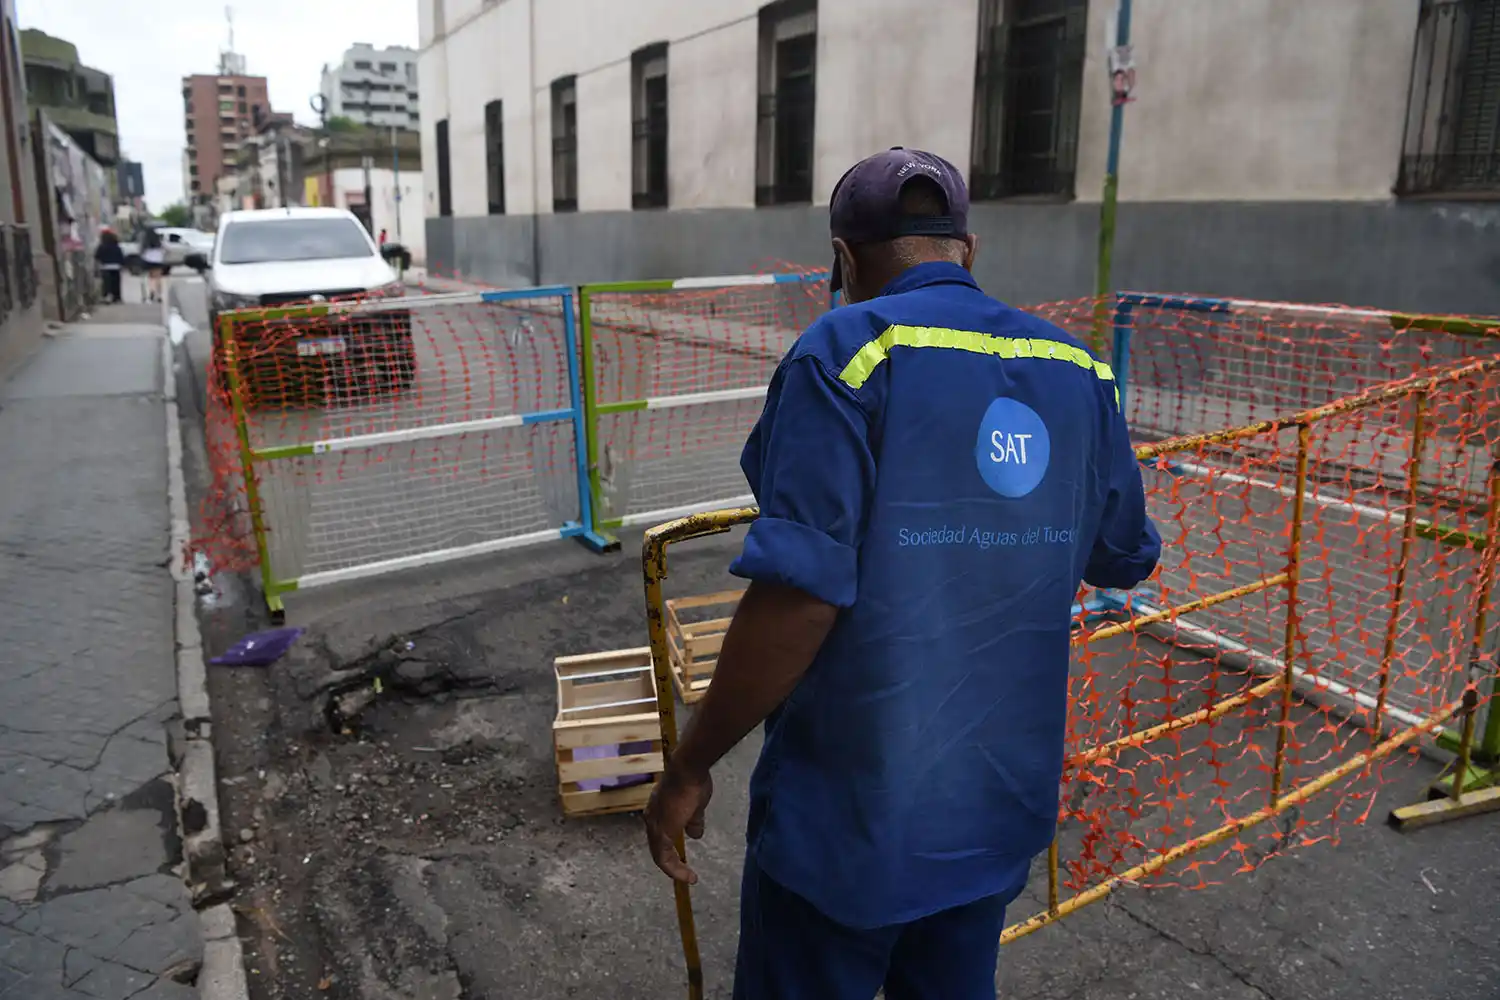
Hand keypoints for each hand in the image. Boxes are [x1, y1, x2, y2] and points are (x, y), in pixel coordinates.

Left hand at [644, 763, 712, 884]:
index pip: (660, 835)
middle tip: (684, 873)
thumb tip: (695, 835)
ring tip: (688, 877)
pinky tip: (687, 875)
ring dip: (674, 868)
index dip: (671, 848)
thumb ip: (693, 821)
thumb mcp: (696, 806)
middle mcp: (652, 819)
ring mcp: (655, 825)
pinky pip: (663, 857)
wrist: (688, 770)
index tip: (683, 858)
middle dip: (671, 862)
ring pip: (660, 854)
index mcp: (658, 811)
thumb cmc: (692, 782)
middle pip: (658, 847)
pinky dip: (675, 868)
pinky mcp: (661, 832)